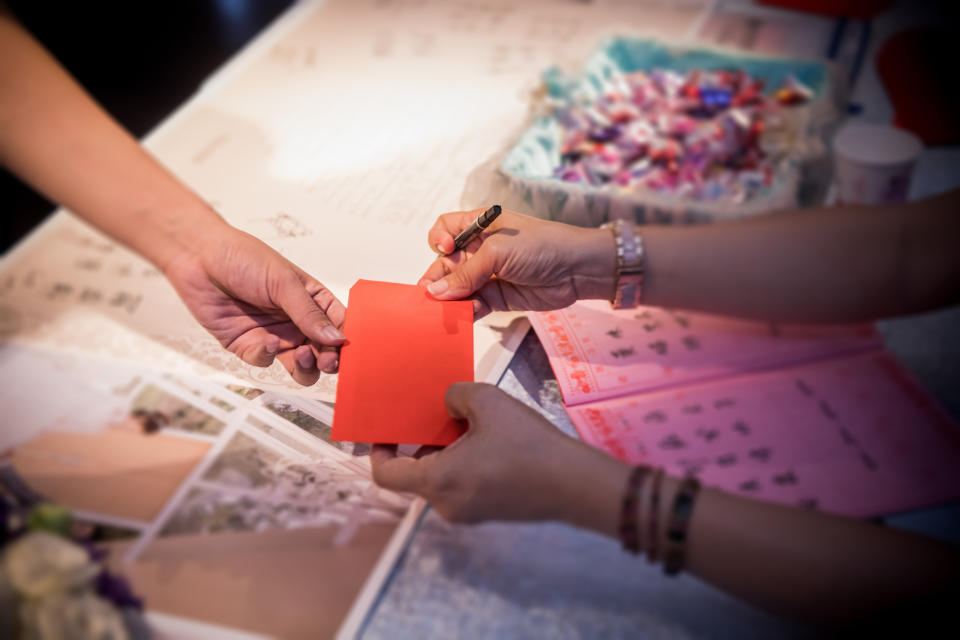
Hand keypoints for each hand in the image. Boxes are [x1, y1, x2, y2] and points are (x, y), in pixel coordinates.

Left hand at [163, 225, 345, 385]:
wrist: (199, 258)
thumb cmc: (244, 258)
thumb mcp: (283, 283)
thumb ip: (309, 314)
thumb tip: (337, 339)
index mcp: (312, 301)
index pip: (339, 325)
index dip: (347, 340)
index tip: (350, 350)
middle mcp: (297, 321)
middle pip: (324, 352)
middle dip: (329, 360)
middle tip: (327, 361)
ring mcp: (274, 336)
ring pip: (300, 367)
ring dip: (305, 367)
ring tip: (300, 356)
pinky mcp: (248, 346)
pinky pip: (265, 361)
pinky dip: (267, 356)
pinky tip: (265, 341)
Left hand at [370, 383, 625, 525]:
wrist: (574, 483)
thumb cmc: (527, 444)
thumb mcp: (487, 402)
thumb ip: (455, 395)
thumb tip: (447, 403)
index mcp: (437, 481)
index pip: (385, 475)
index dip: (379, 451)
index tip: (387, 431)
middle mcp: (445, 505)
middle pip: (414, 475)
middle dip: (420, 443)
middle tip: (435, 415)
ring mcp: (468, 513)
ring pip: (440, 479)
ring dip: (445, 452)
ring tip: (468, 423)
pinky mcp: (488, 513)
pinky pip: (461, 486)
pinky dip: (463, 464)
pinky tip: (488, 441)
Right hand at [418, 209, 615, 317]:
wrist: (577, 269)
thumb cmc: (540, 246)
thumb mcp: (498, 253)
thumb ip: (466, 274)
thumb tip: (435, 292)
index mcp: (479, 226)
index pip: (445, 229)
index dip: (439, 239)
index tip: (446, 250)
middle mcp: (480, 249)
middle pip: (446, 264)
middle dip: (437, 279)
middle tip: (430, 296)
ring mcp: (488, 274)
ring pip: (457, 288)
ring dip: (450, 299)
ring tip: (449, 309)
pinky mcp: (497, 297)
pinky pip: (473, 305)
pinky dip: (467, 311)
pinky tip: (470, 312)